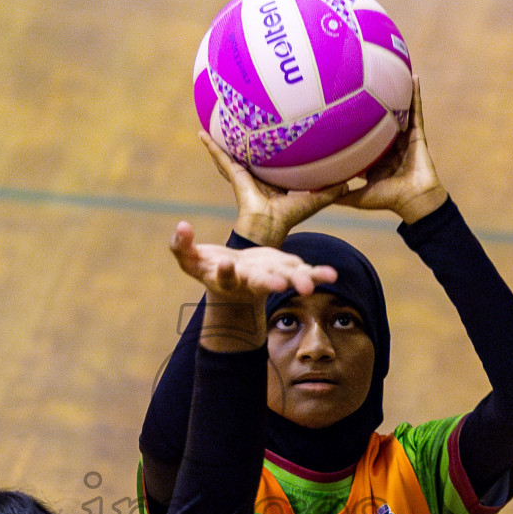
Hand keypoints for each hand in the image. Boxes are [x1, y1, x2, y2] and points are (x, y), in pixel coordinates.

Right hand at [169, 221, 337, 350]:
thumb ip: (181, 245)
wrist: (233, 281)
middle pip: (258, 282)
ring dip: (297, 281)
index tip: (225, 265)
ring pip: (285, 279)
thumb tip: (181, 225)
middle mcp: (249, 280)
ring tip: (310, 287)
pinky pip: (303, 272)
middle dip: (268, 282)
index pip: (223, 274)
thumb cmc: (207, 268)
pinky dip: (315, 273)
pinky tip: (331, 275)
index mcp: (225, 277)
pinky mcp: (286, 269)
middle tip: (278, 286)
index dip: (223, 271)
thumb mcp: (189, 259)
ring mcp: (270, 276)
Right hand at [199, 132, 346, 244]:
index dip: (272, 150)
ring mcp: (242, 175)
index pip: (272, 161)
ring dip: (222, 140)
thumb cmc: (288, 218)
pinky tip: (200, 133)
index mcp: (272, 181)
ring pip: (231, 153)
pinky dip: (210, 146)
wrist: (268, 227)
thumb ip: (329, 191)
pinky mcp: (234, 175)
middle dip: (243, 140)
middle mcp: (255, 176)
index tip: (272, 134)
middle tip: (239, 121)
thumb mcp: (312, 200)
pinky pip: (221, 157)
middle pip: (248, 154)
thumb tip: (350, 182)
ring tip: (213, 122)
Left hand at [336, 77, 447, 223]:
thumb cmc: (388, 200)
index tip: (339, 111)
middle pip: (379, 119)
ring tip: (388, 70)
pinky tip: (413, 77)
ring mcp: (404, 137)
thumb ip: (337, 193)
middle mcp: (390, 144)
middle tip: (359, 82)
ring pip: (398, 110)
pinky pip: (416, 110)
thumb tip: (312, 193)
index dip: (354, 125)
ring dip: (395, 91)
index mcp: (377, 157)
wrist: (413, 201)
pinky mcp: (418, 133)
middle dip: (372, 102)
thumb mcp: (357, 197)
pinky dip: (416, 94)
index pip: (364, 137)